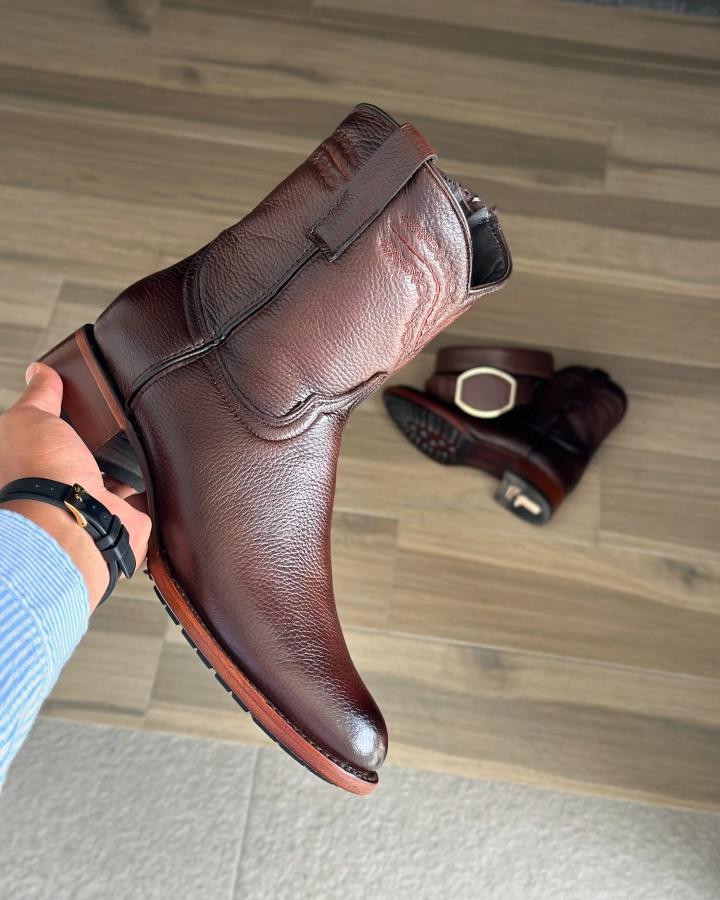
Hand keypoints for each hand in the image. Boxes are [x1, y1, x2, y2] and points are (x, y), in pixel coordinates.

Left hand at [0, 363, 150, 611]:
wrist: (78, 517)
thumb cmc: (43, 471)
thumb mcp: (30, 417)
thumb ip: (38, 395)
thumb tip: (38, 371)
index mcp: (26, 467)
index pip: (41, 440)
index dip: (57, 422)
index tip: (74, 405)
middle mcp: (55, 490)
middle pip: (78, 460)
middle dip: (93, 445)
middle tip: (109, 422)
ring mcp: (90, 506)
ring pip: (109, 480)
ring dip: (121, 468)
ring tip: (136, 441)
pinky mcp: (121, 518)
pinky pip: (138, 501)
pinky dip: (148, 490)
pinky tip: (158, 470)